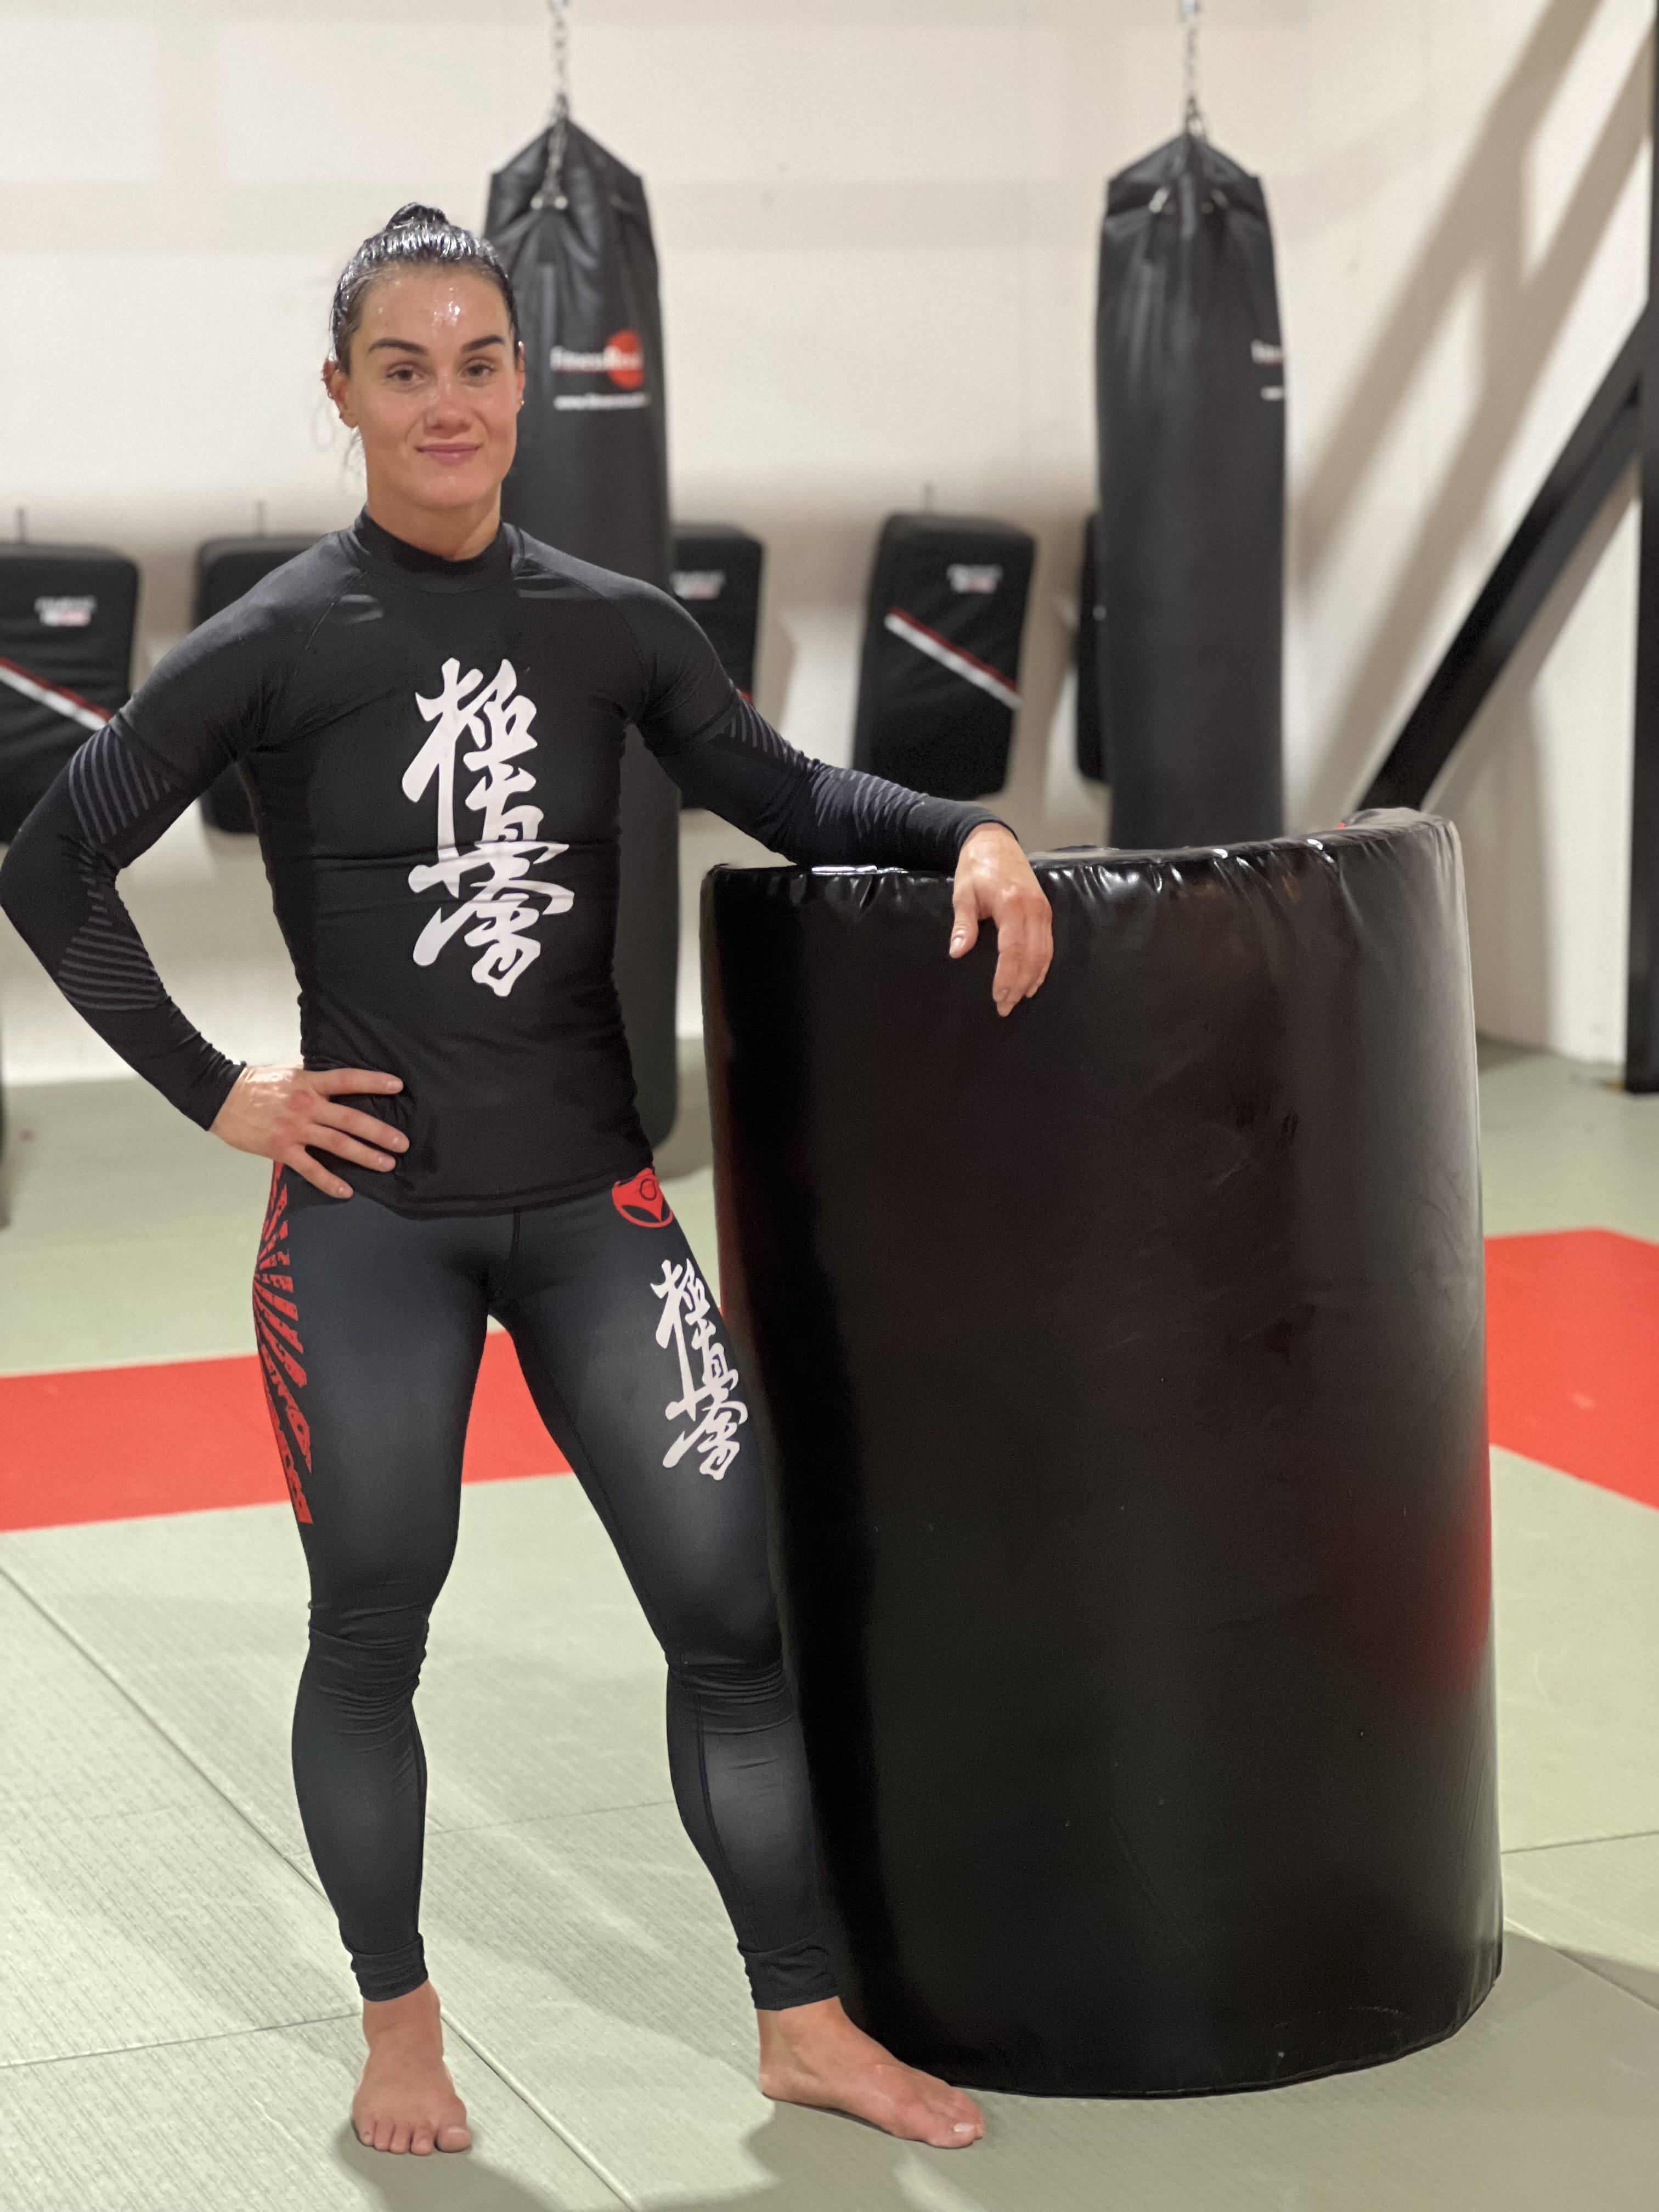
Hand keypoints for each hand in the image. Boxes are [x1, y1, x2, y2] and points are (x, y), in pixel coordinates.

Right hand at [211, 1063, 406, 1199]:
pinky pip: (310, 1168)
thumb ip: (314, 1079)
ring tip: (387, 1164)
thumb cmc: (255, 1084)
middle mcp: (307, 1106)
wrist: (219, 1097)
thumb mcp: (289, 1072)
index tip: (398, 1086)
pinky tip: (346, 1191)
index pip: (348, 1080)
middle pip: (350, 1119)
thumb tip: (337, 1082)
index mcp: (310, 1083)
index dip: (374, 1082)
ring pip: (337, 1144)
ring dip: (365, 1155)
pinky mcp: (281, 1149)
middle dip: (379, 1132)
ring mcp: (295, 1129)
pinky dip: (329, 1181)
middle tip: (402, 1142)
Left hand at [949, 824, 1052, 1015]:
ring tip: (1019, 998)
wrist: (993, 841)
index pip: (1013, 950)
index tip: (998, 997)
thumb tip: (958, 951)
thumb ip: (963, 924)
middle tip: (1005, 1006)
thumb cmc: (976, 867)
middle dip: (1019, 985)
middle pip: (1032, 956)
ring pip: (1045, 953)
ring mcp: (1043, 909)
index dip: (1007, 977)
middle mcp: (1033, 909)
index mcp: (1012, 904)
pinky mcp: (1045, 910)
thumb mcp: (963, 893)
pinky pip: (1048, 944)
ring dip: (1033, 978)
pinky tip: (1033, 979)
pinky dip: (1042, 965)